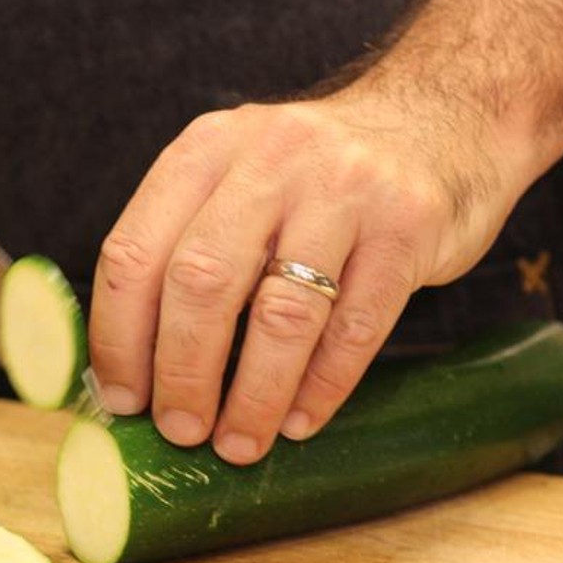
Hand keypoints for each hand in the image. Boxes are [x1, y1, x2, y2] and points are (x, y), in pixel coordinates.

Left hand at [88, 86, 525, 462]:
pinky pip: (355, 328)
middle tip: (180, 430)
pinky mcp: (409, 225)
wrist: (443, 117)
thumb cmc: (313, 182)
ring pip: (281, 314)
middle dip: (183, 373)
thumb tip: (130, 373)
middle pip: (201, 284)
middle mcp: (269, 159)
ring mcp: (344, 188)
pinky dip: (320, 387)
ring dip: (252, 396)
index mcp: (205, 151)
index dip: (119, 339)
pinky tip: (299, 423)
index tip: (122, 400)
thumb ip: (184, 250)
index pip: (134, 254)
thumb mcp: (236, 181)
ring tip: (238, 445)